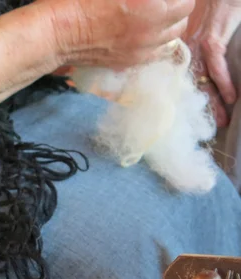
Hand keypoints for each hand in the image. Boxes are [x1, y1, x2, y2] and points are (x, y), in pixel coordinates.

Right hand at [51, 0, 194, 68]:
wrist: (58, 32)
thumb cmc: (81, 0)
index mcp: (152, 5)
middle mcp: (152, 30)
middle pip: (183, 18)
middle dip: (178, 5)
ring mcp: (141, 50)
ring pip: (173, 38)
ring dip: (169, 25)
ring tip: (155, 16)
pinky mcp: (130, 62)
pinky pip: (157, 54)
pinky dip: (158, 43)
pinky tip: (145, 33)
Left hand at [184, 0, 240, 125]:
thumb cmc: (218, 8)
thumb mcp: (209, 34)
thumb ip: (208, 54)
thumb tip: (212, 78)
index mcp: (185, 51)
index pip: (186, 81)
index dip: (192, 101)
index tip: (198, 119)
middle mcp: (187, 51)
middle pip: (194, 86)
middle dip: (204, 108)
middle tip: (212, 129)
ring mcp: (198, 45)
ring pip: (204, 80)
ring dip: (215, 102)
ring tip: (223, 120)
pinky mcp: (211, 39)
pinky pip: (216, 66)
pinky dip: (223, 82)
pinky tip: (231, 97)